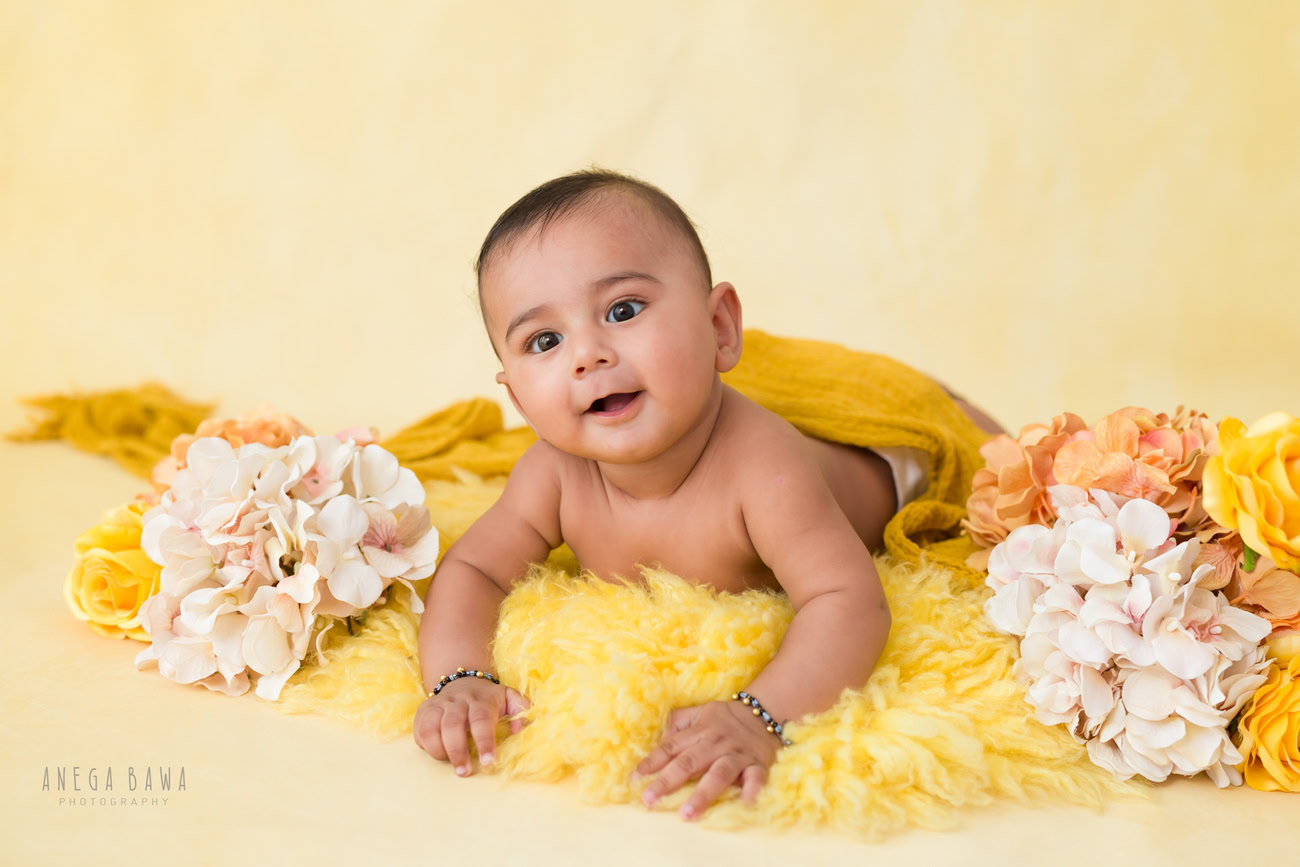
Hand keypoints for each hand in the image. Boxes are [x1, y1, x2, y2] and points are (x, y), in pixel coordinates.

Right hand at [413, 677, 530, 775]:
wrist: (462, 681)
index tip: (489, 762)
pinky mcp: (424, 712)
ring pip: (433, 728)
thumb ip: (520, 710)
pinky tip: (439, 754)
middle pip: (453, 725)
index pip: (481, 719)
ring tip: (452, 766)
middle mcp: (457, 701)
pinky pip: (420, 731)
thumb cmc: (489, 699)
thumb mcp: (509, 698)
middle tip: (465, 772)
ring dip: (440, 751)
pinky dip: (427, 746)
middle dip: (458, 751)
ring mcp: (438, 705)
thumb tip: (521, 730)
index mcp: (481, 700)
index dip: (484, 741)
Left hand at [630, 699, 779, 820]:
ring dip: (703, 794)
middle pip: (689, 762)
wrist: (763, 712)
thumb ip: (677, 723)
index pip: (671, 747)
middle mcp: (715, 743)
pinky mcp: (758, 765)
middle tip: (648, 800)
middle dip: (667, 782)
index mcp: (699, 731)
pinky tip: (743, 804)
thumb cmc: (724, 718)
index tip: (635, 779)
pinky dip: (751, 790)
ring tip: (687, 814)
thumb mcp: (699, 713)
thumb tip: (655, 736)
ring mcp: (737, 755)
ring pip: (718, 773)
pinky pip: (755, 778)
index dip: (652, 762)